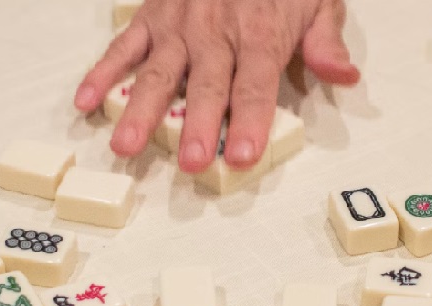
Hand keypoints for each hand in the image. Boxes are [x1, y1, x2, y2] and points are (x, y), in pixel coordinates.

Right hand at [74, 0, 358, 173]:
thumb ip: (325, 41)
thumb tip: (345, 76)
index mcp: (258, 32)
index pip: (256, 84)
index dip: (251, 121)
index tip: (245, 155)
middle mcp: (214, 31)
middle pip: (207, 85)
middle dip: (199, 125)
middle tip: (192, 162)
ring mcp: (177, 25)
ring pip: (158, 73)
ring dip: (141, 111)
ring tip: (126, 146)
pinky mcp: (150, 17)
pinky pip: (122, 47)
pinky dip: (102, 73)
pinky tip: (87, 101)